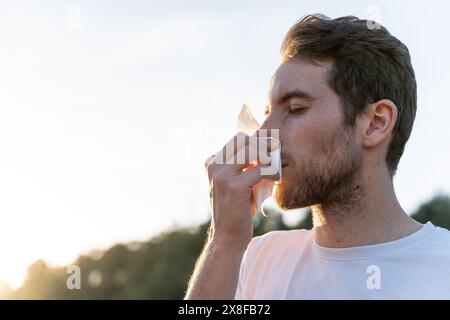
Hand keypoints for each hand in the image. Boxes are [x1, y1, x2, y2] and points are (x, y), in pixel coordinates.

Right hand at [205, 132, 278, 249]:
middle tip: (276, 153)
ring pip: (252, 149)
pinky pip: (261, 169)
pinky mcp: (235, 186)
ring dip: (268, 156)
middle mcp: (213, 166)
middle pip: (243, 139)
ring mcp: (222, 175)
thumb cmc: (237, 211)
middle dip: (263, 144)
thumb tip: (269, 148)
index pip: (237, 139)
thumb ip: (246, 166)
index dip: (256, 142)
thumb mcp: (238, 184)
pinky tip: (276, 180)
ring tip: (276, 169)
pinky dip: (273, 172)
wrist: (227, 238)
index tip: (270, 150)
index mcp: (211, 163)